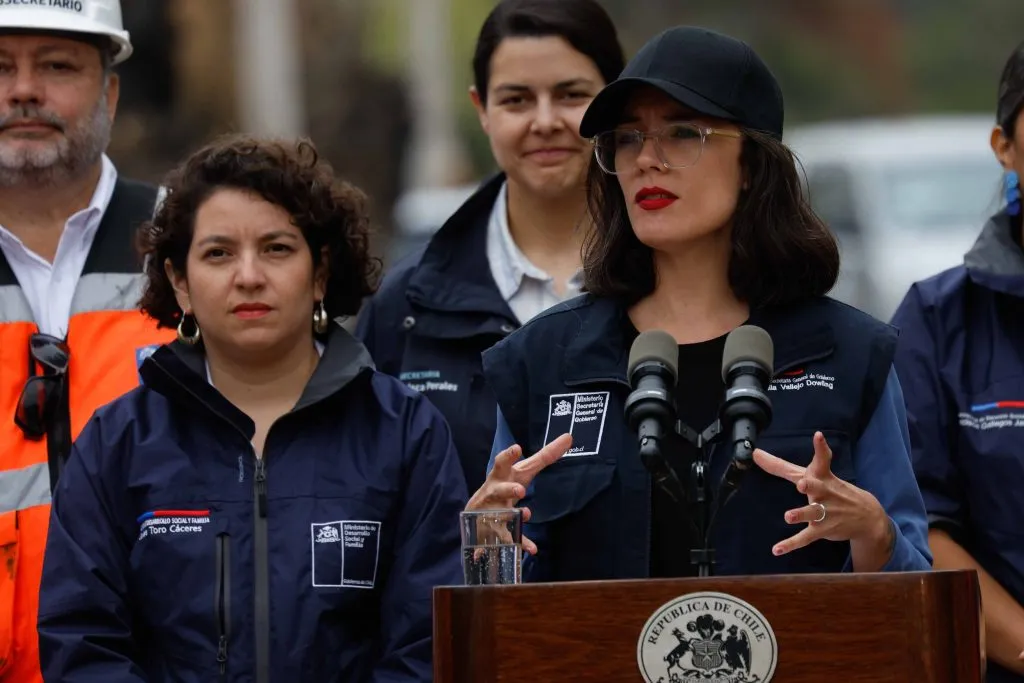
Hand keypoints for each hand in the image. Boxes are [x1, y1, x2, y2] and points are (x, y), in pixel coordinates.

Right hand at [466, 433, 571, 554]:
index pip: (503, 462)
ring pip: (501, 514)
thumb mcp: (524, 469)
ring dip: (513, 516)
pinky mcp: (495, 529)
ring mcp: (493, 511)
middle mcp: (494, 492)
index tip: (516, 449)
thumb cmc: (506, 483)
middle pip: (498, 489)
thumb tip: (569, 437)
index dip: (508, 455)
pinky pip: (509, 537)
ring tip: (526, 515)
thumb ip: (545, 456)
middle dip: (508, 489)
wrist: (478, 511)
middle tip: (521, 491)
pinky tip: (532, 549)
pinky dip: (520, 542)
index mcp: (501, 475)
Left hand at [753, 431, 891, 561]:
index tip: (818, 436)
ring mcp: (824, 512)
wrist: (867, 516)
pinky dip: (791, 544)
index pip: (822, 459)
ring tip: (788, 516)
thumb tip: (755, 454)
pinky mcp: (821, 529)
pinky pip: (805, 537)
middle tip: (802, 484)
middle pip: (817, 487)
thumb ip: (781, 466)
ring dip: (801, 514)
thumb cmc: (831, 490)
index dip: (820, 448)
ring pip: (812, 513)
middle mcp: (824, 492)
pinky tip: (777, 549)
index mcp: (822, 476)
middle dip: (810, 485)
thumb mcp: (812, 476)